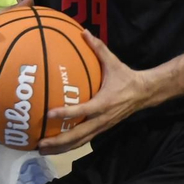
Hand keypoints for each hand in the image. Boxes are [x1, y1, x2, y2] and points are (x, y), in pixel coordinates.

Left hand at [38, 30, 151, 154]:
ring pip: (80, 142)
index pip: (83, 110)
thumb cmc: (126, 77)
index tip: (49, 114)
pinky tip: (56, 147)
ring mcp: (102, 127)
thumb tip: (84, 32)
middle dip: (58, 142)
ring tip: (42, 151)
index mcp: (103, 102)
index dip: (66, 113)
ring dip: (61, 148)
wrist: (144, 93)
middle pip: (78, 135)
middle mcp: (101, 119)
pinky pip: (84, 140)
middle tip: (39, 143)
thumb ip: (98, 48)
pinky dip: (70, 145)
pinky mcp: (101, 129)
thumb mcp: (114, 62)